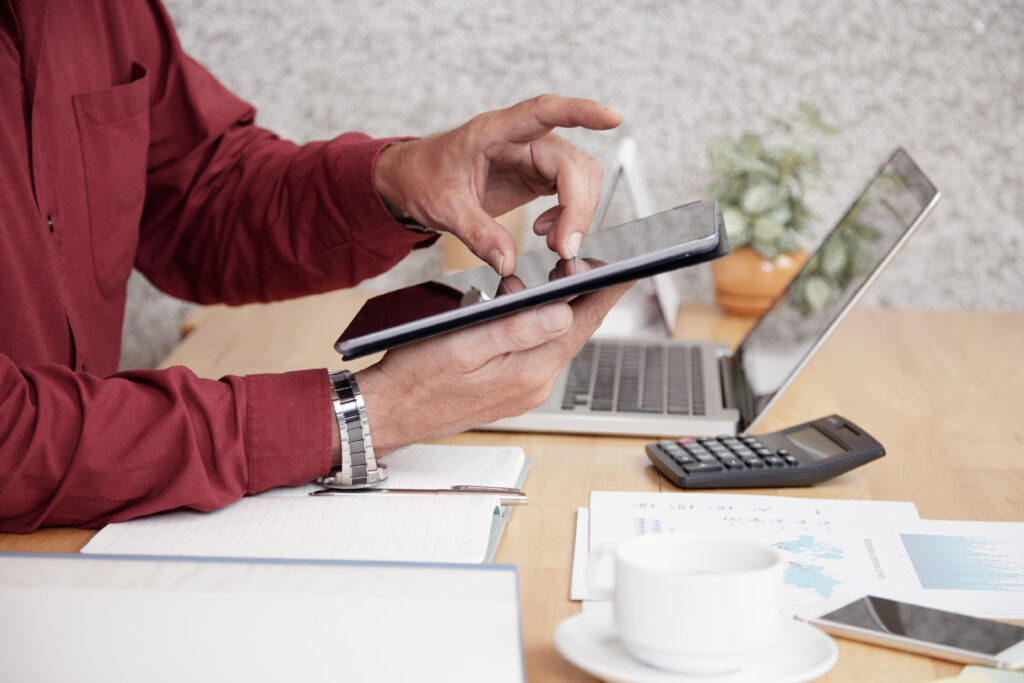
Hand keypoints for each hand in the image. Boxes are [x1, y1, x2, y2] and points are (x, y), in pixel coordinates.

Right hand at [355, 280, 632, 453]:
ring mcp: (523, 391)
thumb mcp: (463, 345)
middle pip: (574, 332)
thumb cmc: (414, 379)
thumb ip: (516, 330)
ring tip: (556, 280)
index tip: (627, 267)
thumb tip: (564, 313)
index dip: (606, 291)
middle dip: (584, 297)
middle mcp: (534, 385)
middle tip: (589, 263)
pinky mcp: (510, 391)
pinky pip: (536, 354)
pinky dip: (537, 329)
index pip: (583, 324)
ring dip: (558, 311)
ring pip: (554, 342)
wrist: (386, 414)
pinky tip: (525, 312)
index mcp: (529, 372)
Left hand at [374, 95, 622, 274]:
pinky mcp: (537, 175)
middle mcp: (520, 139)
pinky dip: (569, 215)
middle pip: (570, 163)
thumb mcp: (443, 208)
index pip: (543, 112)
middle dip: (578, 206)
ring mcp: (532, 157)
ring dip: (578, 212)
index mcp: (493, 132)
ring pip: (579, 176)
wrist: (412, 181)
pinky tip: (547, 232)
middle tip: (564, 247)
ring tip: (554, 243)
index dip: (580, 112)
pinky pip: (571, 191)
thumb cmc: (423, 178)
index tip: (612, 118)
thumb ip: (477, 234)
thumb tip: (506, 262)